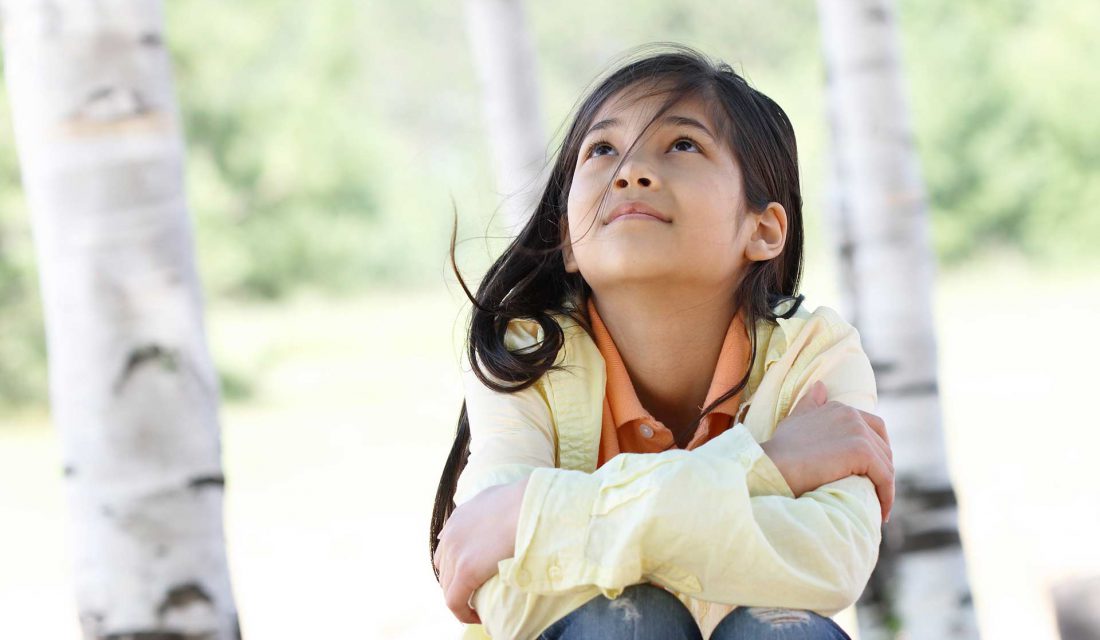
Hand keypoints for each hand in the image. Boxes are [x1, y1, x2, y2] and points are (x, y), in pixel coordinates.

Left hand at [433, 477, 528, 623]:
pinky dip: (462, 613)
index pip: (446, 550)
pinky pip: (454, 601)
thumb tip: (492, 509)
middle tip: (477, 594)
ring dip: (461, 599)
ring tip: (478, 608)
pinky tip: (477, 617)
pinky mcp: (465, 571)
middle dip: (457, 584)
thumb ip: (486, 505)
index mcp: (458, 519)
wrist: (530, 506)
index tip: (474, 577)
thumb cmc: (524, 502)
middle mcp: (451, 536)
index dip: (456, 566)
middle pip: (444, 570)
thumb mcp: (498, 497)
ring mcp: (456, 553)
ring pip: (448, 587)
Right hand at [760, 381, 893, 522]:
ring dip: (886, 487)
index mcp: (839, 408)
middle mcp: (852, 415)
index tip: (871, 476)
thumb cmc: (778, 450)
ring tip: (878, 508)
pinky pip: (885, 477)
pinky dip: (886, 495)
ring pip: (886, 464)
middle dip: (883, 471)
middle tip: (877, 495)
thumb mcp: (795, 420)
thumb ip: (810, 405)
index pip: (872, 428)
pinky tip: (881, 512)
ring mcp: (858, 431)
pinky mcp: (861, 451)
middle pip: (883, 446)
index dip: (876, 453)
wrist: (771, 465)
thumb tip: (820, 386)